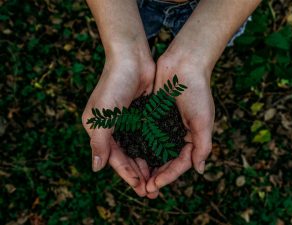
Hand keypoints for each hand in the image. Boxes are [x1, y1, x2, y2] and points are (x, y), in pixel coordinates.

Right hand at [82, 53, 154, 196]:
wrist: (132, 58)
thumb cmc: (114, 84)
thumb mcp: (102, 115)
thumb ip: (99, 142)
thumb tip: (96, 168)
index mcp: (99, 129)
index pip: (113, 157)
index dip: (126, 173)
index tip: (140, 187)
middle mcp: (113, 128)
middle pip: (126, 156)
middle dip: (138, 173)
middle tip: (151, 190)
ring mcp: (128, 122)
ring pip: (138, 149)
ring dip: (147, 164)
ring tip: (158, 179)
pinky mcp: (142, 115)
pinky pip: (147, 137)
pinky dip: (153, 148)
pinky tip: (162, 159)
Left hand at [146, 52, 214, 197]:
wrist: (184, 64)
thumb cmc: (197, 91)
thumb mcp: (204, 120)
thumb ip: (202, 146)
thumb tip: (199, 170)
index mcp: (192, 137)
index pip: (180, 163)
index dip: (169, 175)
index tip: (155, 185)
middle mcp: (177, 134)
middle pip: (166, 160)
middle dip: (156, 175)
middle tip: (144, 188)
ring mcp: (164, 125)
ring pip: (154, 150)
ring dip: (146, 164)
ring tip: (136, 178)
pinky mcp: (153, 116)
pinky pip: (145, 135)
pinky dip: (139, 146)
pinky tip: (130, 155)